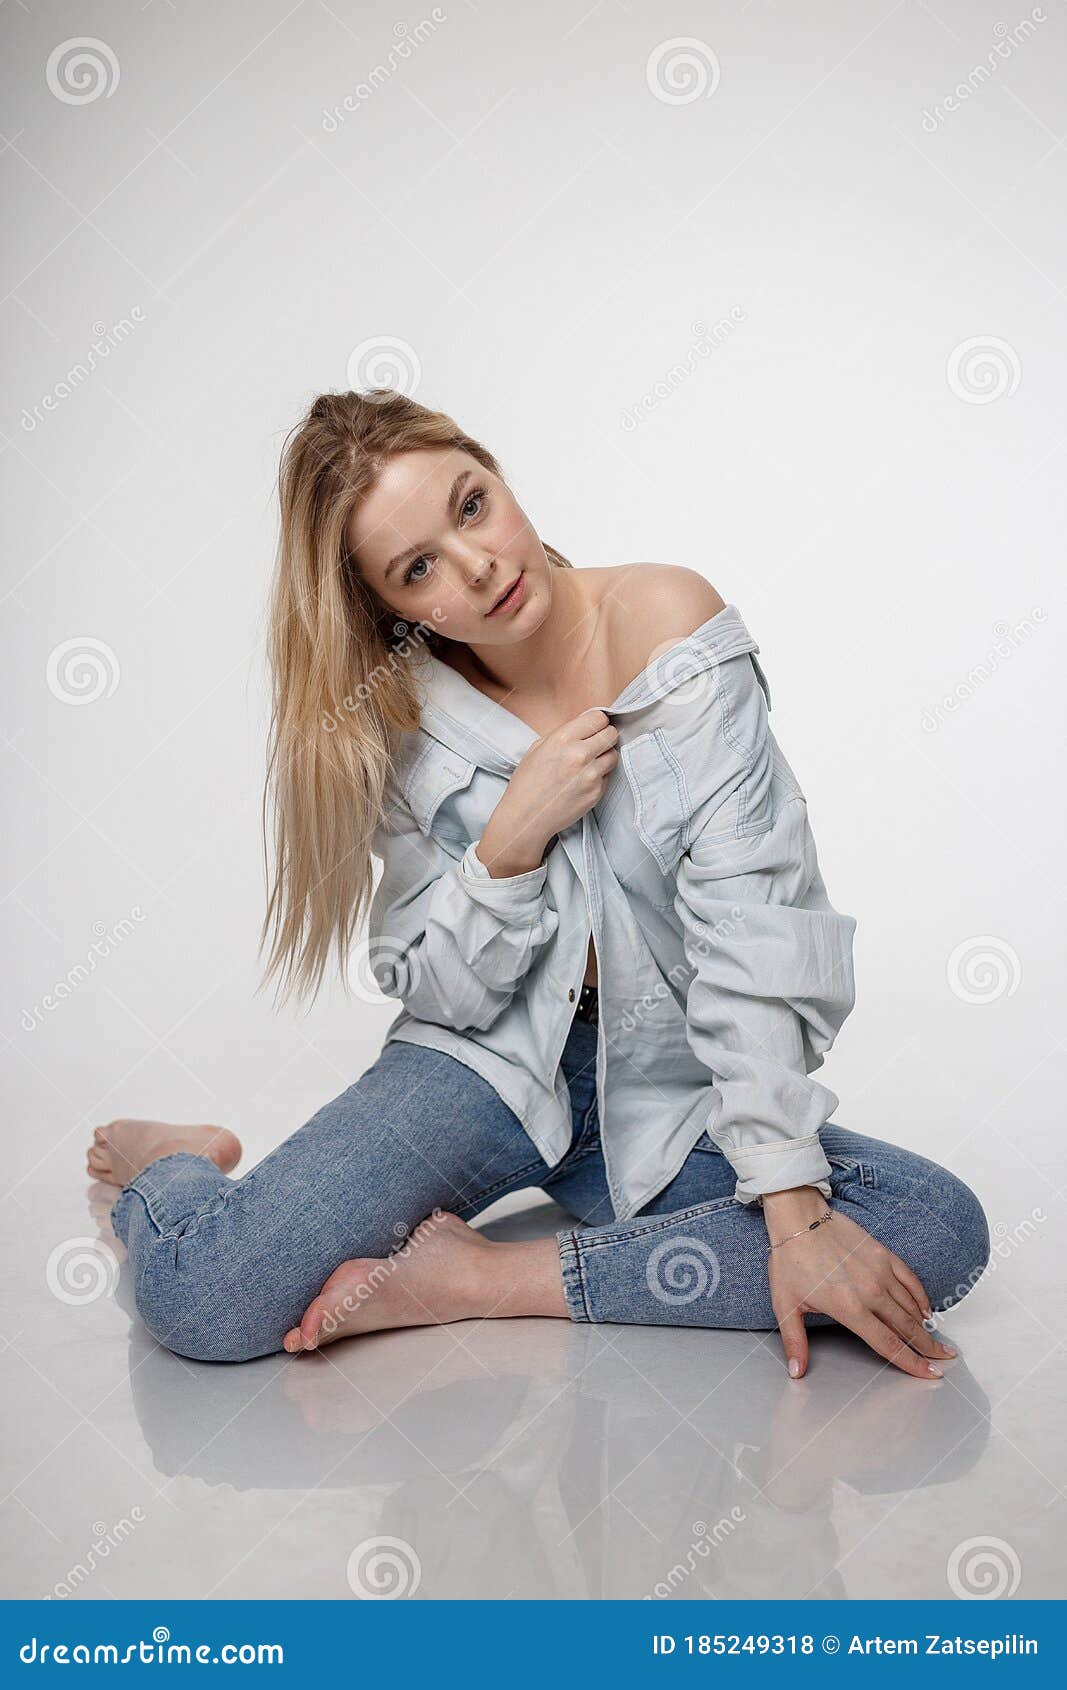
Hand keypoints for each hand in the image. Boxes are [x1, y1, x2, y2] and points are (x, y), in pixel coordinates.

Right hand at [486, 708, 618, 867]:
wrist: (526, 817)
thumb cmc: (527, 783)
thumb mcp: (538, 748)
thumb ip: (563, 734)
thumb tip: (585, 726)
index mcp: (563, 739)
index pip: (598, 718)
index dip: (597, 723)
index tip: (593, 729)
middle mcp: (579, 755)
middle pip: (611, 734)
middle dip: (605, 737)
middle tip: (596, 744)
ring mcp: (590, 775)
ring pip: (614, 755)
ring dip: (605, 757)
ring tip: (589, 764)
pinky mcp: (596, 792)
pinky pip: (608, 776)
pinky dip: (600, 776)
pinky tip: (583, 781)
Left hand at [764, 1187, 956, 1380]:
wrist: (799, 1218)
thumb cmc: (790, 1260)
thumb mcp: (785, 1305)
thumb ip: (795, 1341)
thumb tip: (796, 1372)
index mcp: (850, 1308)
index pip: (889, 1344)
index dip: (912, 1363)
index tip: (930, 1374)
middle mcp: (871, 1292)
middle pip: (908, 1328)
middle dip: (928, 1348)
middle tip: (944, 1360)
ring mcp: (880, 1271)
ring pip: (912, 1306)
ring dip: (927, 1326)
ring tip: (938, 1342)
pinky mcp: (883, 1254)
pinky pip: (910, 1280)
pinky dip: (921, 1297)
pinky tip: (926, 1310)